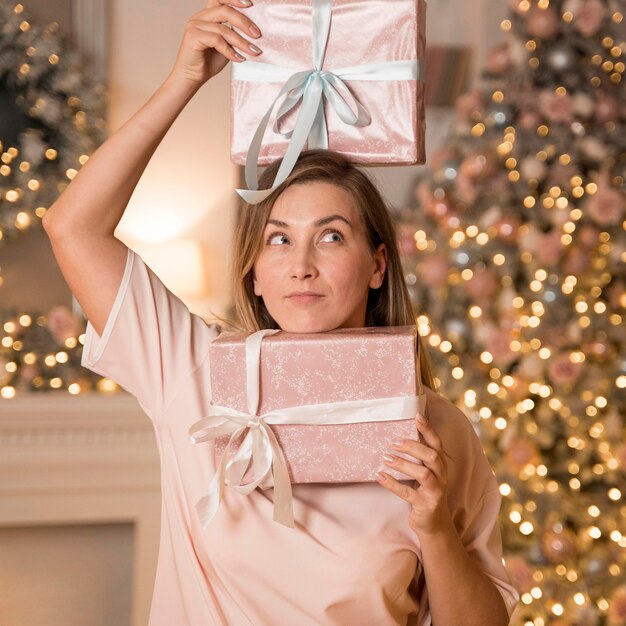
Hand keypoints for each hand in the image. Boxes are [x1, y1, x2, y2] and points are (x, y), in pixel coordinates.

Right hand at [168, 0, 262, 86]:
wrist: (192, 77)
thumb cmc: (208, 62)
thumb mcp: (226, 45)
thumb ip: (234, 34)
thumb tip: (255, 31)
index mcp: (207, 15)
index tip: (251, 5)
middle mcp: (199, 17)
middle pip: (224, 10)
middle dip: (244, 22)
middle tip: (257, 34)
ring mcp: (194, 25)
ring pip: (223, 28)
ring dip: (241, 41)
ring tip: (253, 52)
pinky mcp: (193, 37)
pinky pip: (216, 40)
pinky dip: (230, 51)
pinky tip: (239, 59)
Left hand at [377, 413, 451, 537]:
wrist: (434, 525)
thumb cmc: (425, 492)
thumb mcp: (426, 473)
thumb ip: (419, 457)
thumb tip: (399, 436)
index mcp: (441, 466)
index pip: (437, 444)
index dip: (428, 430)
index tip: (416, 416)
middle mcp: (442, 477)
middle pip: (432, 456)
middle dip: (413, 446)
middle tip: (393, 442)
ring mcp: (435, 492)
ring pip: (423, 473)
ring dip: (403, 463)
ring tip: (385, 458)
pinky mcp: (426, 506)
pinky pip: (408, 493)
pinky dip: (393, 484)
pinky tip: (380, 476)